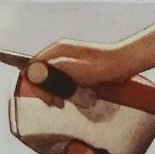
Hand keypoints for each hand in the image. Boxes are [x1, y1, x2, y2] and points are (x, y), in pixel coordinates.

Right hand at [26, 39, 143, 92]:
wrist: (122, 65)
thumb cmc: (100, 67)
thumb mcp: (70, 69)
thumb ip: (50, 71)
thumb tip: (32, 74)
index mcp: (57, 50)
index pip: (34, 67)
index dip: (37, 85)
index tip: (47, 98)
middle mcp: (61, 53)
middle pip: (44, 74)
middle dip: (49, 91)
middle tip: (58, 103)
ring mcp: (71, 60)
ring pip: (55, 80)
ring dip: (59, 93)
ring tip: (67, 102)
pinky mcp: (80, 68)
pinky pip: (67, 81)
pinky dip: (69, 91)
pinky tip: (76, 97)